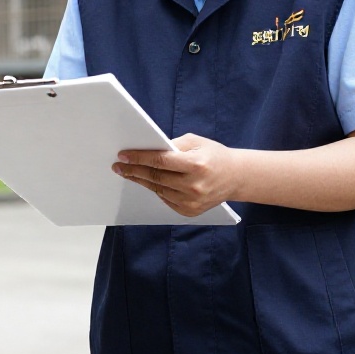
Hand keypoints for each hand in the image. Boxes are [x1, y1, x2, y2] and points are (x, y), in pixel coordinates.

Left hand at [113, 134, 237, 216]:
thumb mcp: (196, 141)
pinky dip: (156, 190)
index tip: (123, 155)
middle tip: (118, 166)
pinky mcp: (190, 212)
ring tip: (128, 173)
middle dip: (134, 170)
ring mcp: (192, 201)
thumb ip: (172, 146)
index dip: (139, 158)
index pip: (160, 161)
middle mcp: (194, 186)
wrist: (236, 177)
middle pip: (156, 177)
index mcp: (196, 165)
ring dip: (141, 181)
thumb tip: (146, 150)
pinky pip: (166, 199)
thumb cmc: (214, 155)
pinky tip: (147, 182)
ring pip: (158, 190)